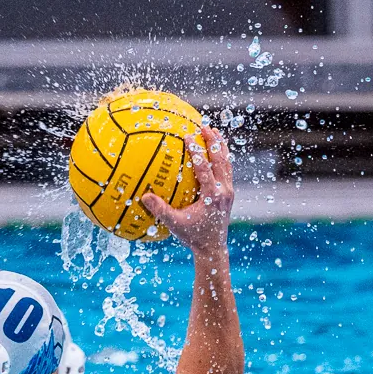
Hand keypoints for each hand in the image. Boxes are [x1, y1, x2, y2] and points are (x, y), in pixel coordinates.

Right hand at [142, 124, 232, 255]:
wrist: (213, 248)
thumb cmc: (193, 236)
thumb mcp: (175, 224)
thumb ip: (161, 210)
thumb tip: (144, 196)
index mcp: (212, 196)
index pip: (205, 167)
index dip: (196, 151)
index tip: (187, 136)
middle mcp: (224, 191)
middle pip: (221, 160)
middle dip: (213, 141)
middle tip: (203, 126)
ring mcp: (229, 191)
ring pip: (227, 163)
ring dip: (220, 146)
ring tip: (212, 131)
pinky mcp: (229, 193)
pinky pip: (226, 170)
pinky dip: (221, 157)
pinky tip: (214, 149)